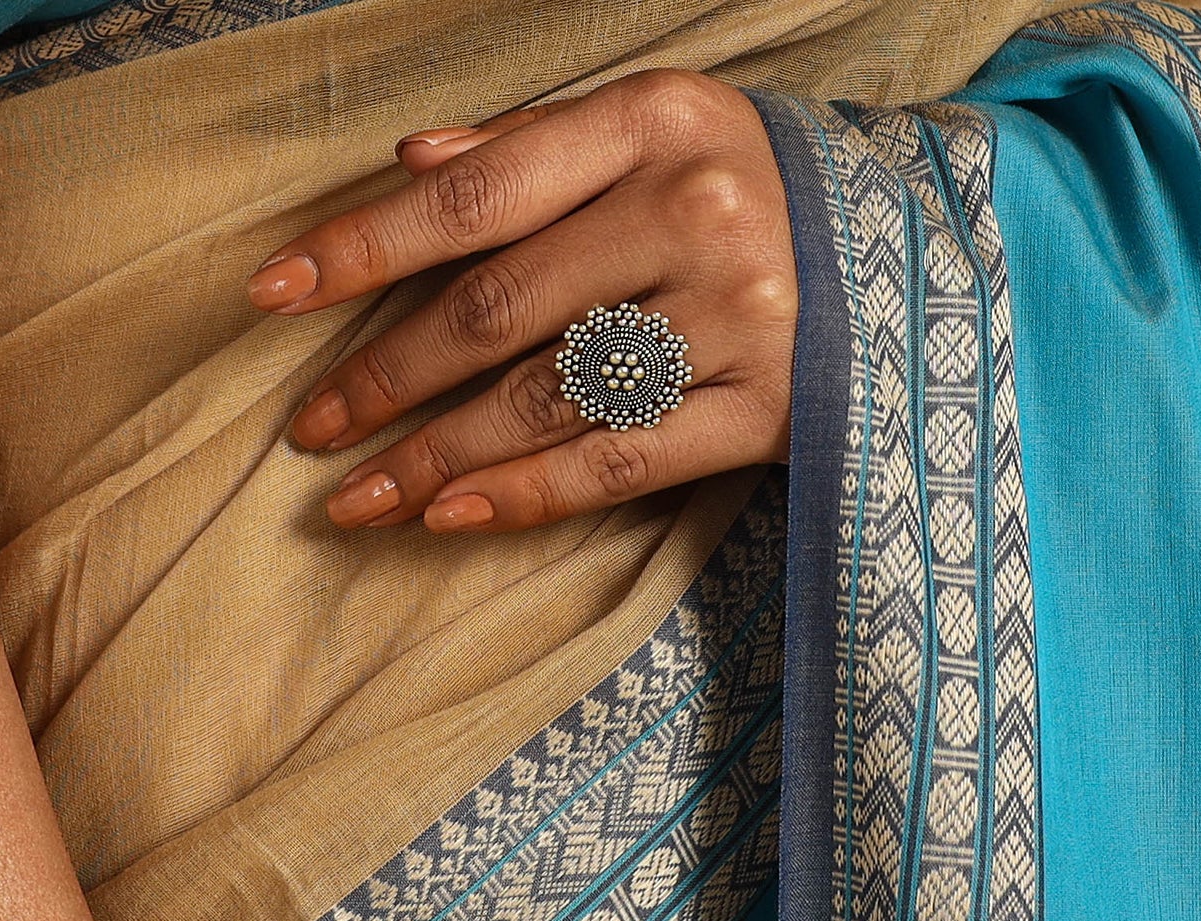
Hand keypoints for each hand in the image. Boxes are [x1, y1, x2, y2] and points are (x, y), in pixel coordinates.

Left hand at [246, 70, 794, 532]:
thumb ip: (538, 148)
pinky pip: (620, 463)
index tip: (272, 296)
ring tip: (358, 498)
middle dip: (385, 376)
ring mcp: (737, 317)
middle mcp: (695, 212)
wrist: (928, 265)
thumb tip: (404, 164)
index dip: (363, 246)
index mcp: (655, 122)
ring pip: (547, 398)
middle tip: (310, 428)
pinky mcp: (768, 411)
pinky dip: (528, 494)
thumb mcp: (665, 131)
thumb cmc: (763, 192)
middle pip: (498, 308)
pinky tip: (451, 518)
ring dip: (437, 457)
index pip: (474, 193)